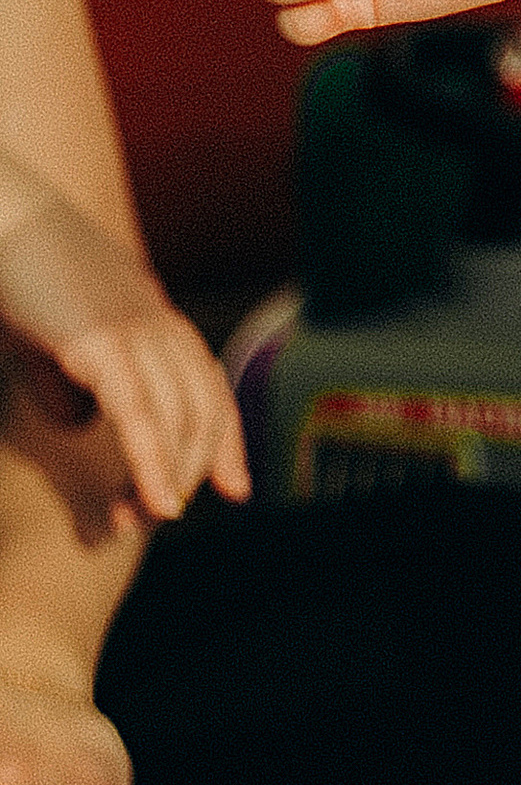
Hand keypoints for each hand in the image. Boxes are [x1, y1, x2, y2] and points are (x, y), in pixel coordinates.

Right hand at [0, 197, 248, 523]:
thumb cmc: (11, 266)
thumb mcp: (50, 328)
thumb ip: (70, 373)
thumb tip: (83, 422)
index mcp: (150, 311)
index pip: (208, 383)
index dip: (226, 438)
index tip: (236, 487)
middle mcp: (156, 318)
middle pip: (205, 408)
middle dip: (194, 470)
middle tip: (161, 516)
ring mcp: (133, 327)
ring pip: (181, 418)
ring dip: (169, 477)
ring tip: (145, 518)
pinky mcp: (99, 339)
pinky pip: (139, 414)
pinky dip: (154, 464)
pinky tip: (157, 501)